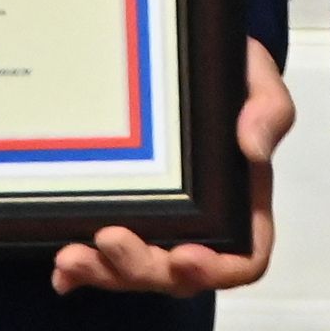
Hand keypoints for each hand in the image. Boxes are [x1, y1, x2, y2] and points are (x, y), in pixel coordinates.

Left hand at [53, 38, 294, 295]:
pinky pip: (103, 257)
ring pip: (135, 271)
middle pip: (176, 274)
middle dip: (142, 268)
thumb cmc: (233, 77)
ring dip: (104, 272)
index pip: (243, 259)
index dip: (216, 270)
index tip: (185, 255)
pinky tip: (61, 272)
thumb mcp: (259, 83)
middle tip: (110, 240)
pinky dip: (82, 272)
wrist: (192, 56)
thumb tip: (253, 148)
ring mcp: (161, 225)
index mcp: (243, 205)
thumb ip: (268, 112)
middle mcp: (202, 225)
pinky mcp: (123, 214)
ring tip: (72, 257)